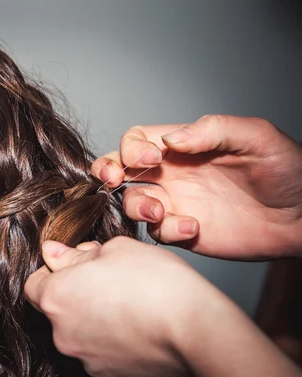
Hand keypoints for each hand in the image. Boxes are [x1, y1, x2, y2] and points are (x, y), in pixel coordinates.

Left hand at [25, 238, 301, 376]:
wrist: (198, 332)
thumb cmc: (157, 282)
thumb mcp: (115, 248)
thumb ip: (77, 254)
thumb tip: (55, 253)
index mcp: (56, 298)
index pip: (34, 284)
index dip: (54, 272)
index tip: (77, 266)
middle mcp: (63, 334)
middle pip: (60, 311)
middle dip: (79, 295)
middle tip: (112, 280)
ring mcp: (88, 361)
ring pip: (84, 334)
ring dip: (99, 319)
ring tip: (134, 305)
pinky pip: (108, 355)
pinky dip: (118, 343)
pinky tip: (143, 329)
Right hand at [92, 115, 301, 259]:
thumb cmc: (287, 169)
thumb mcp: (256, 136)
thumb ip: (212, 130)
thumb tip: (170, 140)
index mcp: (183, 147)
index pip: (137, 140)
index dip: (131, 147)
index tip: (151, 159)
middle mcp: (172, 174)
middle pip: (120, 169)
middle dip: (107, 171)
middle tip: (114, 180)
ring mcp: (175, 203)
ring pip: (132, 202)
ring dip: (137, 206)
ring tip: (162, 212)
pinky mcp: (183, 231)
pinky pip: (157, 232)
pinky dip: (168, 231)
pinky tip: (195, 228)